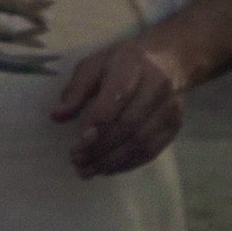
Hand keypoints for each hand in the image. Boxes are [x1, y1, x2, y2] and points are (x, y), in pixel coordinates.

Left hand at [52, 36, 185, 176]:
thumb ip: (76, 90)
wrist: (167, 59)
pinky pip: (151, 151)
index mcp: (133, 65)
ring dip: (111, 161)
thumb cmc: (122, 63)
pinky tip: (106, 169)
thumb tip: (57, 116)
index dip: (98, 121)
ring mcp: (170, 108)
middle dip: (101, 147)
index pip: (117, 96)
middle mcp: (157, 87)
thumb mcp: (94, 65)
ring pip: (142, 142)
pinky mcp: (174, 125)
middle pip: (130, 124)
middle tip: (76, 160)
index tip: (78, 141)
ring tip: (86, 170)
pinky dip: (127, 164)